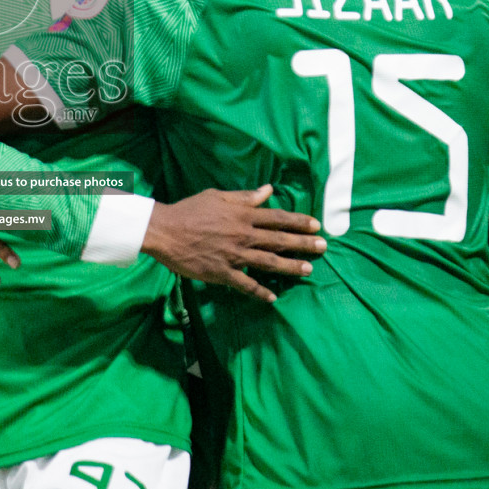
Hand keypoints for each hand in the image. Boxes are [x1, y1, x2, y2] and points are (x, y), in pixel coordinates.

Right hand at [142, 186, 324, 300]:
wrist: (164, 231)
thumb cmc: (189, 210)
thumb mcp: (217, 196)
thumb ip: (245, 197)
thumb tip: (268, 190)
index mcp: (242, 216)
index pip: (277, 218)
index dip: (298, 221)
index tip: (316, 225)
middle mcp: (243, 235)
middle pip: (279, 240)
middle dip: (304, 244)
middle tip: (323, 247)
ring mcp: (234, 256)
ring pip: (269, 262)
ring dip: (291, 267)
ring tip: (308, 270)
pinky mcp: (222, 273)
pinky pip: (245, 284)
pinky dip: (259, 292)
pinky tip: (272, 298)